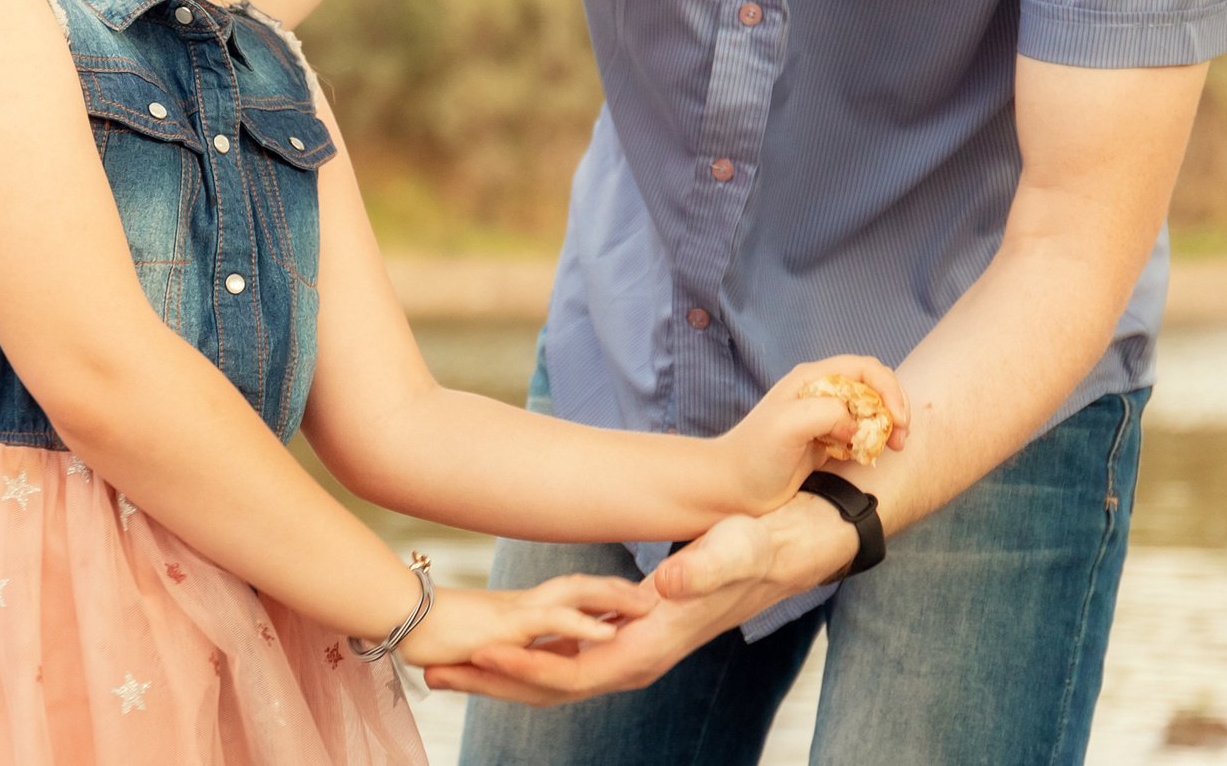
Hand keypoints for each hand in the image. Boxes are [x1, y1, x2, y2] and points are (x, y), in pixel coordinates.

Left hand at [422, 491, 860, 705]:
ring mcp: (638, 644)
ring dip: (504, 674)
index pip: (576, 673)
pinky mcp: (636, 629)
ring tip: (447, 666)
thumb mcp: (740, 546)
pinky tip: (503, 644)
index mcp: (657, 642)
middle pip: (555, 686)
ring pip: (559, 676)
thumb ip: (704, 566)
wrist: (795, 545)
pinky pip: (574, 656)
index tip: (475, 660)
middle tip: (432, 673)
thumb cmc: (767, 540)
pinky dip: (533, 656)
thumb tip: (661, 588)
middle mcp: (641, 654)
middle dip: (494, 682)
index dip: (522, 670)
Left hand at [716, 354, 907, 514]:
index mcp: (812, 379)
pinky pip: (861, 433)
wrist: (734, 488)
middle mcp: (820, 392)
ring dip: (888, 425)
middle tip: (901, 438)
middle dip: (893, 407)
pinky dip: (875, 441)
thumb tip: (855, 426)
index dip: (887, 389)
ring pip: (870, 410)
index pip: (864, 368)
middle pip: (873, 386)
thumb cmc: (755, 455)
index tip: (897, 419)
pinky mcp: (826, 441)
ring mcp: (824, 417)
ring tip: (894, 447)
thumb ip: (826, 413)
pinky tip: (874, 456)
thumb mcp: (788, 426)